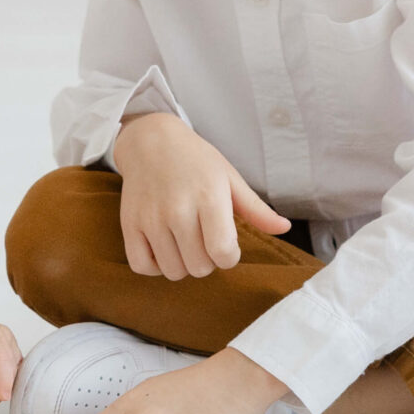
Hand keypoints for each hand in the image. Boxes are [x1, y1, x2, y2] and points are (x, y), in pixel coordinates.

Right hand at [111, 114, 289, 279]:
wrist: (151, 142)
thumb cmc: (196, 161)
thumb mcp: (229, 178)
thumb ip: (256, 209)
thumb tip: (285, 228)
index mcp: (208, 197)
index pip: (222, 253)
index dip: (229, 257)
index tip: (226, 245)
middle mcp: (177, 210)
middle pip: (199, 267)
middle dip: (208, 261)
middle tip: (204, 241)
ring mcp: (150, 219)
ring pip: (173, 271)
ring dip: (183, 264)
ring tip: (185, 244)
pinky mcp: (129, 224)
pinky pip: (143, 266)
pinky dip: (155, 266)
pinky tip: (163, 250)